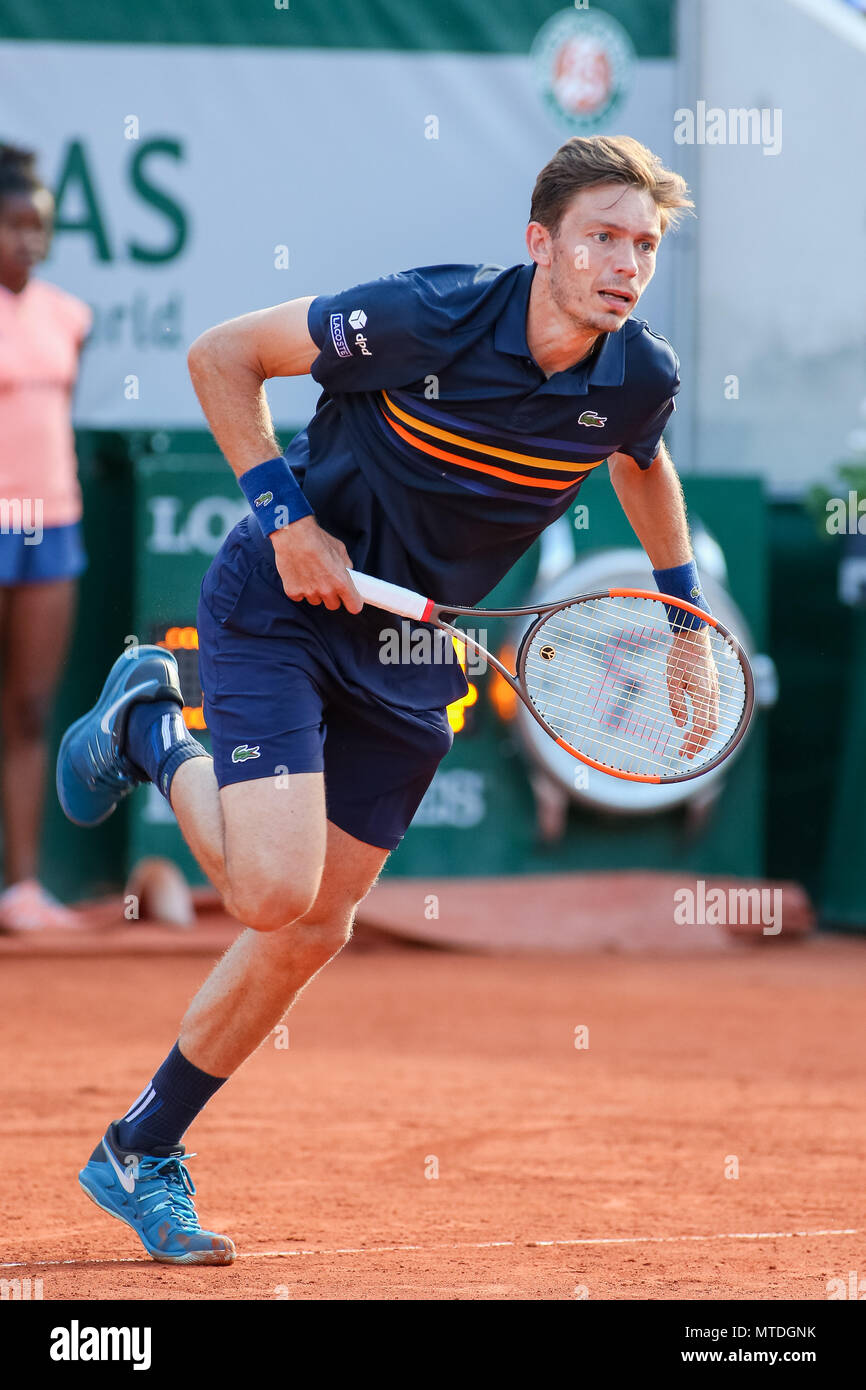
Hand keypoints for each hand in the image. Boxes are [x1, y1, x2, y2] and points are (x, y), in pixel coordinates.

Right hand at [270, 516, 363, 612]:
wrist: (293, 535)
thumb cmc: (317, 539)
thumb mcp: (339, 549)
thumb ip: (346, 564)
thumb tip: (348, 571)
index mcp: (341, 582)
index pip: (354, 606)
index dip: (353, 603)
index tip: (351, 601)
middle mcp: (326, 590)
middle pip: (333, 605)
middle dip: (332, 596)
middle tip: (327, 583)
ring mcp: (309, 592)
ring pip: (316, 600)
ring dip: (315, 592)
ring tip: (310, 575)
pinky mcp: (293, 592)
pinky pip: (299, 596)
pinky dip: (299, 589)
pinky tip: (298, 575)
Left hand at [666, 626, 719, 760]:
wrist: (694, 637)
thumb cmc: (679, 656)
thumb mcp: (671, 680)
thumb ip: (676, 703)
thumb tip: (681, 724)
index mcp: (702, 693)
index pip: (701, 726)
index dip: (692, 742)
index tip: (680, 751)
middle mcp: (712, 695)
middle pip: (711, 728)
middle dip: (698, 744)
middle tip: (683, 755)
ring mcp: (715, 692)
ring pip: (714, 722)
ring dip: (702, 737)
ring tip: (688, 747)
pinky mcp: (713, 690)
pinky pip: (713, 713)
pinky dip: (705, 727)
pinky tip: (694, 731)